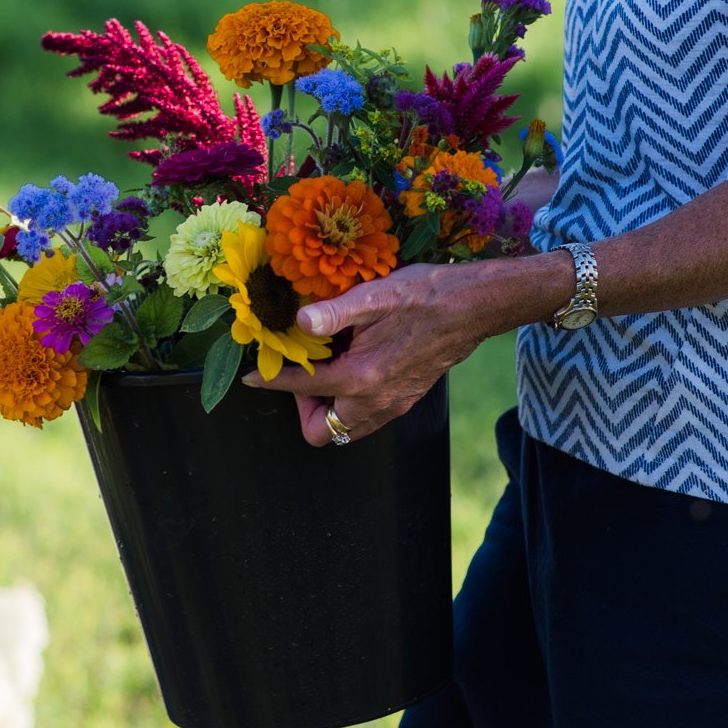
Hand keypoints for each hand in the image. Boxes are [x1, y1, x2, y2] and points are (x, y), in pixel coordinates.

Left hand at [244, 263, 486, 446]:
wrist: (473, 306)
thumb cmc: (425, 295)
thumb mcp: (373, 295)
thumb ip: (332, 312)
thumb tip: (298, 322)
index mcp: (360, 377)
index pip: (301, 389)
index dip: (271, 382)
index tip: (253, 377)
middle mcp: (376, 401)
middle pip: (321, 431)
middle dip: (303, 406)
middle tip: (305, 370)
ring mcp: (393, 405)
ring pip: (346, 428)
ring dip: (328, 406)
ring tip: (328, 367)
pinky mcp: (405, 400)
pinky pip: (367, 418)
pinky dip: (350, 401)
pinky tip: (353, 364)